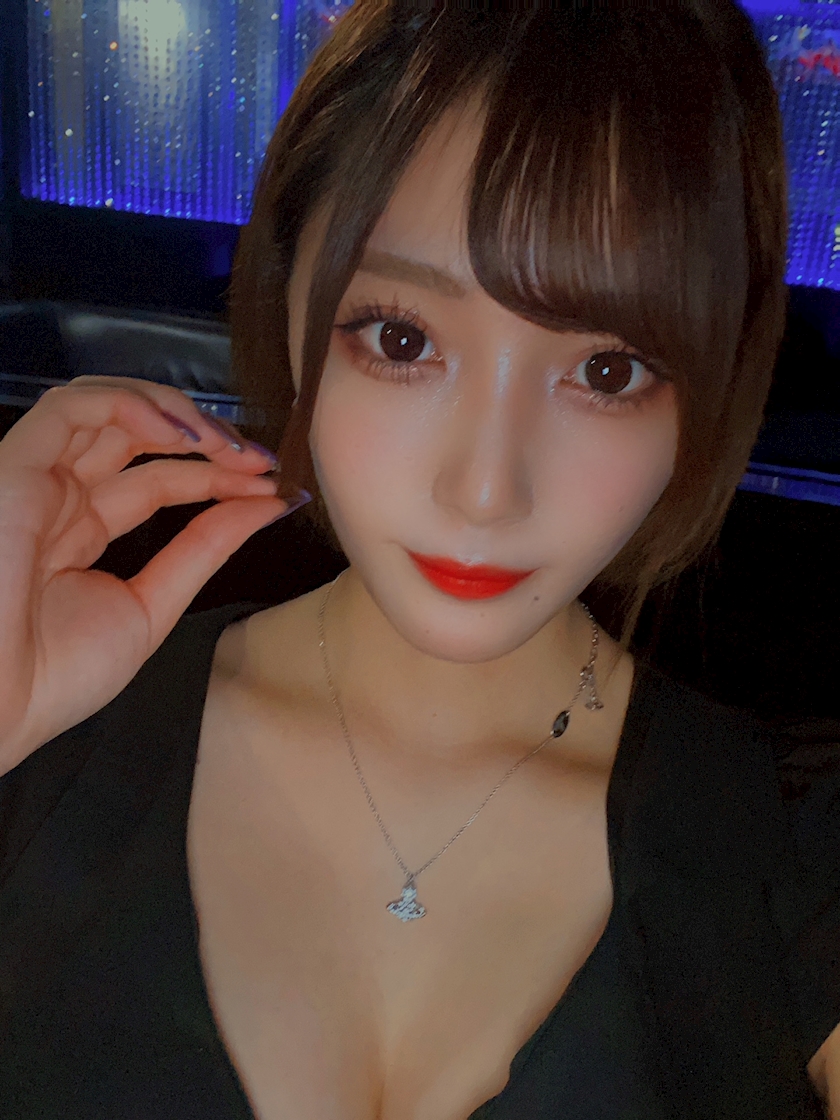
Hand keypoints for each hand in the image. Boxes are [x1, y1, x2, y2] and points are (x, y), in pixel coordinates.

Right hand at [0, 376, 292, 775]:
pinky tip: (178, 434)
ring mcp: (35, 479)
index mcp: (80, 530)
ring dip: (173, 412)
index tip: (272, 483)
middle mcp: (58, 496)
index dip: (215, 473)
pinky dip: (128, 406)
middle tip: (259, 458)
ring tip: (225, 444)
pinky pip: (70, 410)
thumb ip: (205, 549)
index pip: (158, 479)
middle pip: (137, 437)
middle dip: (205, 437)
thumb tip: (269, 505)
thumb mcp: (152, 605)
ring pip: (104, 407)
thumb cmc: (55, 675)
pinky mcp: (13, 469)